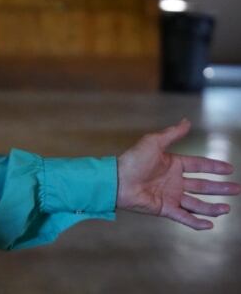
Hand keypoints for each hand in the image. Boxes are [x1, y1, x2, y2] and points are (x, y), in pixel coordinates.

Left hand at [116, 119, 239, 229]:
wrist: (117, 180)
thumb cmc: (133, 159)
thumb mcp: (154, 142)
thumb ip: (172, 134)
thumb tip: (187, 121)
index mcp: (172, 164)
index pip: (198, 166)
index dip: (214, 167)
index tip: (230, 168)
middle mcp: (173, 181)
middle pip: (202, 185)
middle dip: (220, 188)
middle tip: (237, 189)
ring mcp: (170, 195)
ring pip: (196, 203)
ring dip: (212, 207)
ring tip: (227, 208)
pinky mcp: (164, 208)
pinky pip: (184, 216)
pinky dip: (196, 222)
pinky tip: (210, 224)